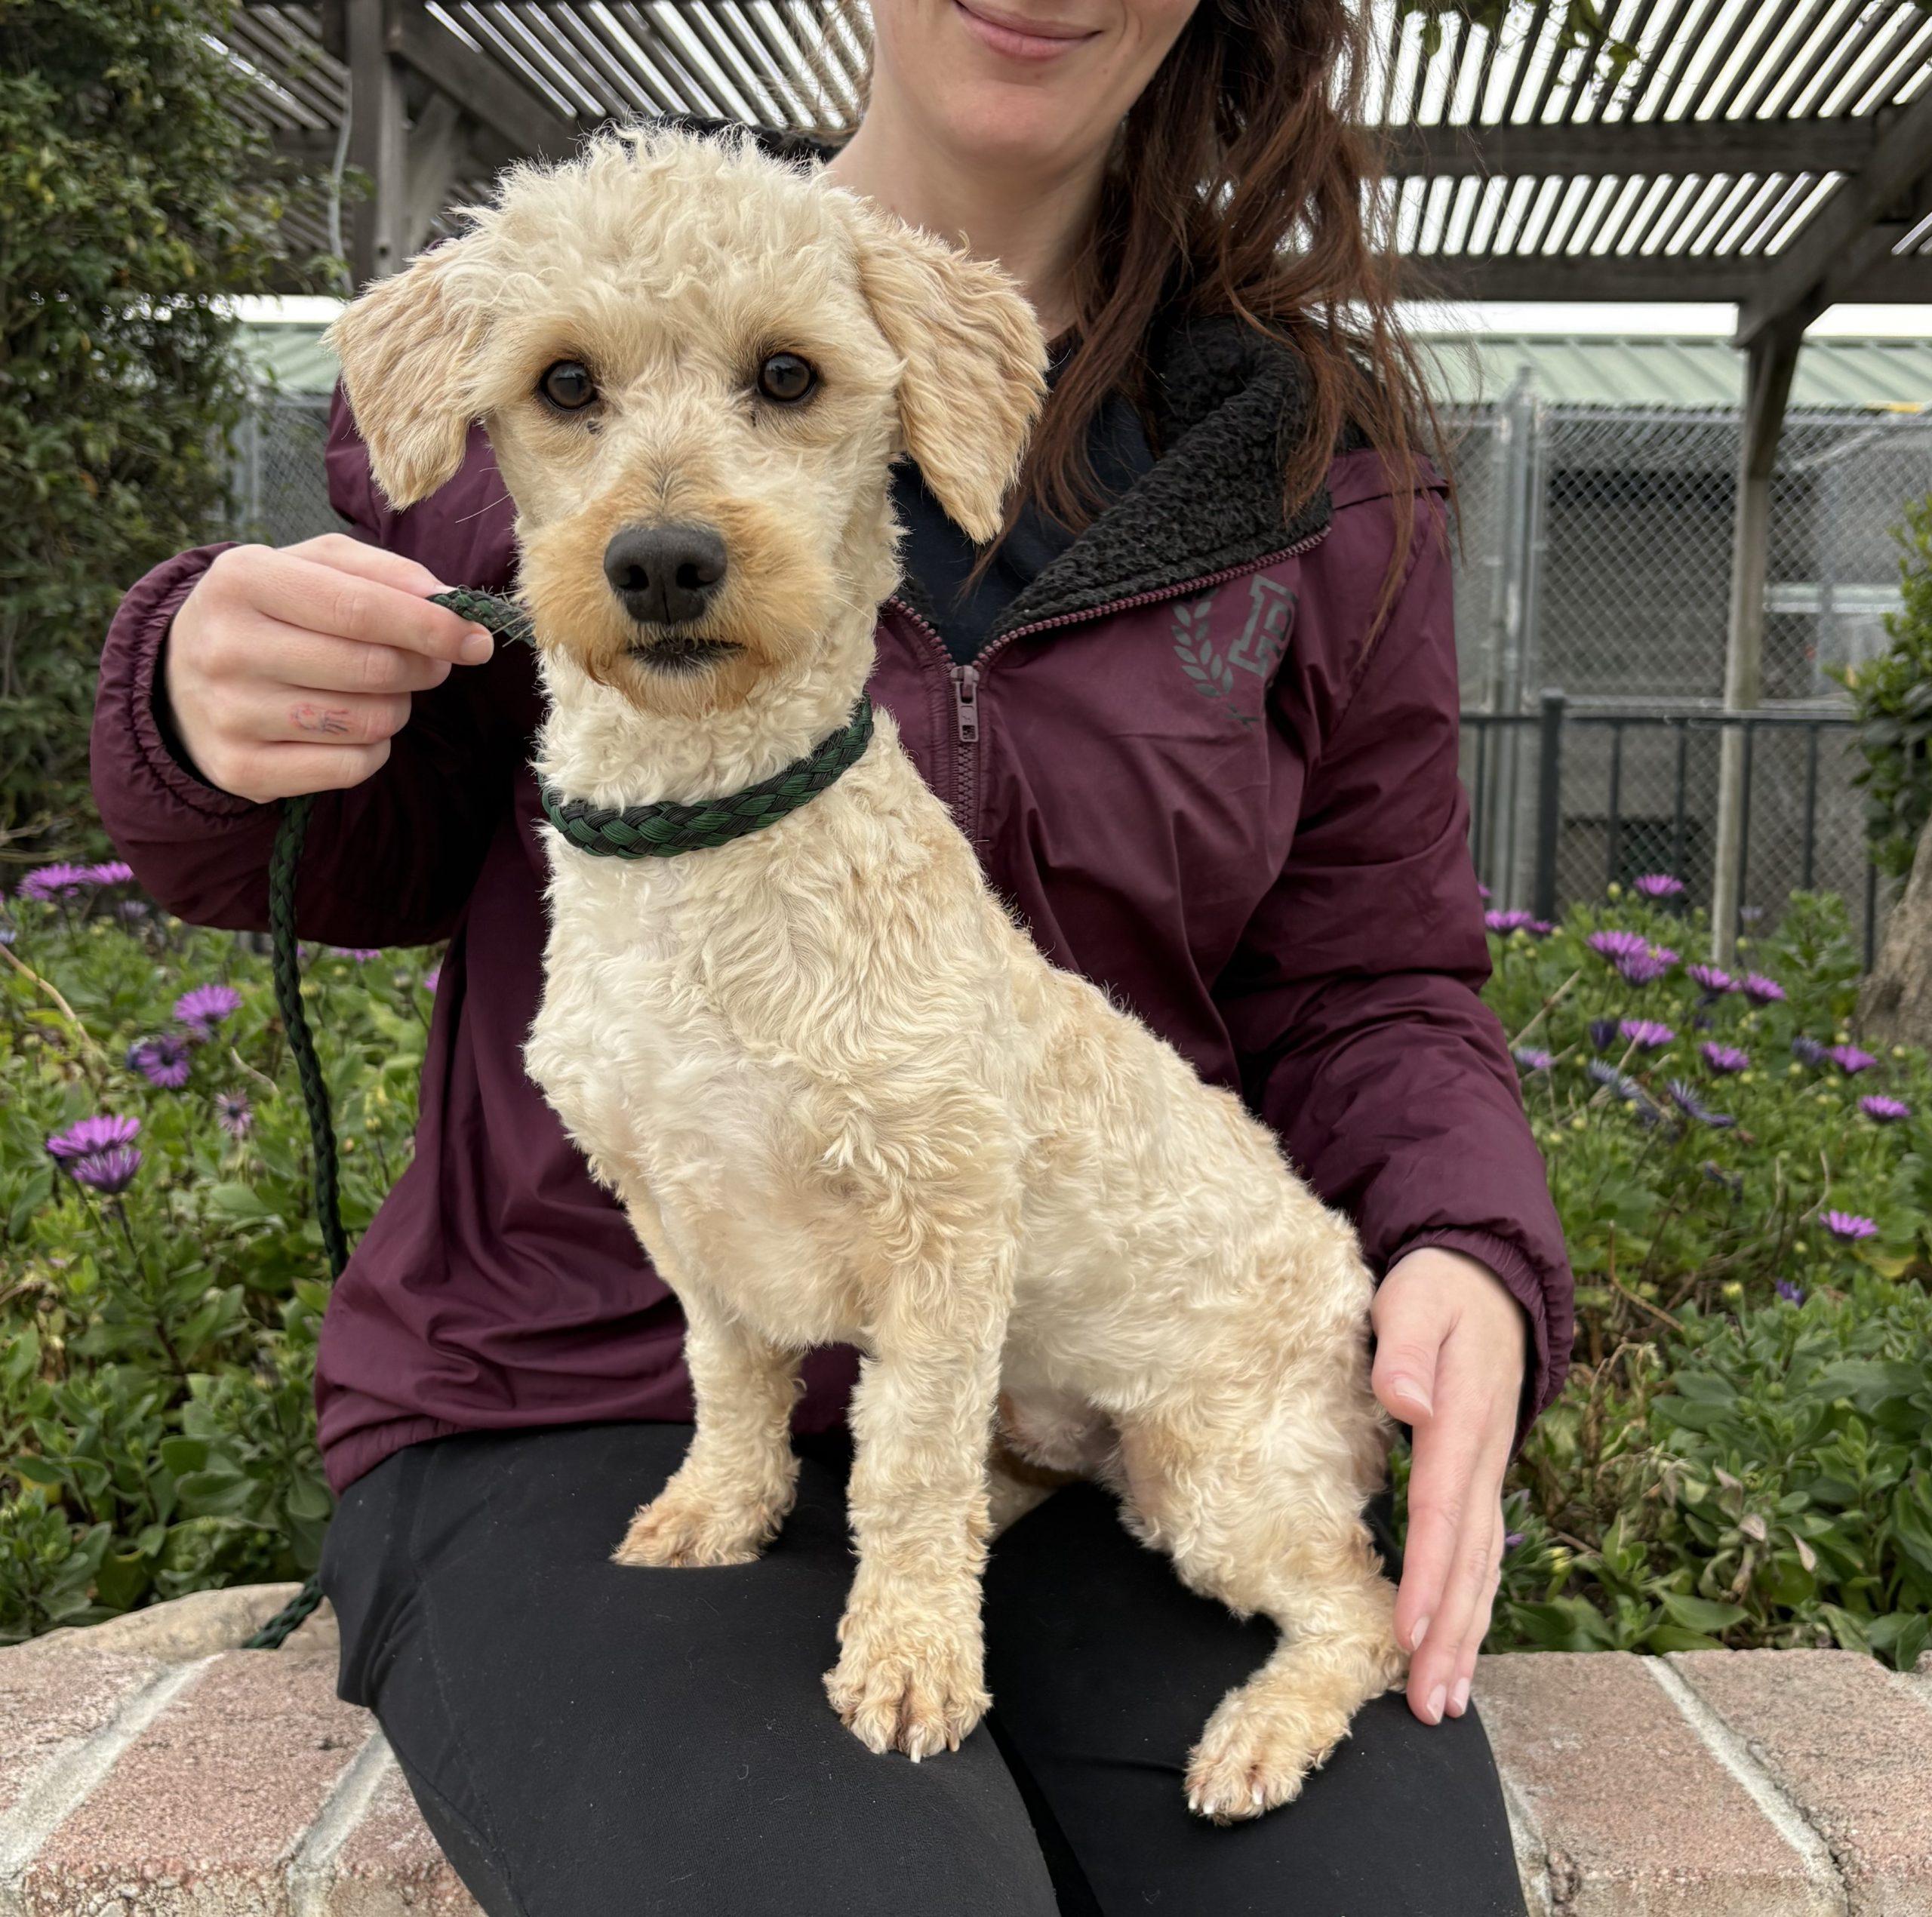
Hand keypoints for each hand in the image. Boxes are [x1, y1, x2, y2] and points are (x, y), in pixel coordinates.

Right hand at [163, 534, 494, 803]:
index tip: (475, 638)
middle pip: (371, 668)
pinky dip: (373, 749)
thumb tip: (448, 602)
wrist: (179, 675)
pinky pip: (350, 768)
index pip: (360, 608)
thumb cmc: (270, 611)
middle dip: (421, 667)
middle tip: (431, 662)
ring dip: (396, 707)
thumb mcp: (312, 567)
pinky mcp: (241, 769)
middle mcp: (227, 647)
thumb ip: (383, 572)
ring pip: (367, 721)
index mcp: (244, 580)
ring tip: (378, 691)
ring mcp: (229, 713)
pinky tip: (351, 728)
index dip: (431, 626)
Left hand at [1371, 1246, 1526, 1727]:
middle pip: (1469, 1558)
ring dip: (1465, 1636)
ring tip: (1444, 1701)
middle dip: (1450, 1634)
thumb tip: (1407, 1403)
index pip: (1443, 1507)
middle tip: (1430, 1703)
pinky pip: (1479, 1553)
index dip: (1428, 1572)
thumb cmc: (1439, 1291)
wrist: (1488, 1279)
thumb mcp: (1416, 1300)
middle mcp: (1484, 1457)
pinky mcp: (1481, 1478)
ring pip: (1481, 1567)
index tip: (1410, 1631)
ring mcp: (1488, 1472)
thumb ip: (1406, 1351)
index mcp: (1464, 1418)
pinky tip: (1455, 1649)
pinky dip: (1469, 1605)